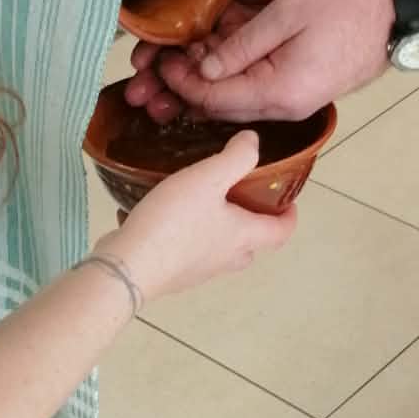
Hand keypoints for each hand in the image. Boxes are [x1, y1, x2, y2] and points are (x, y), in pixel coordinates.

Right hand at [98, 131, 296, 303]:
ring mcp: (197, 271)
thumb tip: (254, 143)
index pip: (281, 232)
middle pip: (251, 244)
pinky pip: (184, 252)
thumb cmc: (175, 221)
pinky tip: (158, 213)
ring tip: (200, 200)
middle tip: (242, 195)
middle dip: (252, 222)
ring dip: (217, 228)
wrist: (128, 267)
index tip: (288, 199)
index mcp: (242, 236)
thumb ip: (236, 157)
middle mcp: (225, 258)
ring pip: (217, 249)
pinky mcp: (170, 275)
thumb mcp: (208, 178)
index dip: (290, 216)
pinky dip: (181, 235)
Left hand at [125, 0, 384, 116]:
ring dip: (205, 84)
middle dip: (185, 88)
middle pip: (220, 107)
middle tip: (159, 62)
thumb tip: (204, 67)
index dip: (181, 82)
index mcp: (280, 90)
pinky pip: (253, 91)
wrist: (396, 17)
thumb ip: (244, 42)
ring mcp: (293, 101)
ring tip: (181, 58)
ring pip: (235, 101)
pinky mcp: (299, 90)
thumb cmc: (347, 5)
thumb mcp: (290, 12)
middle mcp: (284, 106)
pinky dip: (229, 78)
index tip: (162, 58)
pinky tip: (215, 57)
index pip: (214, 98)